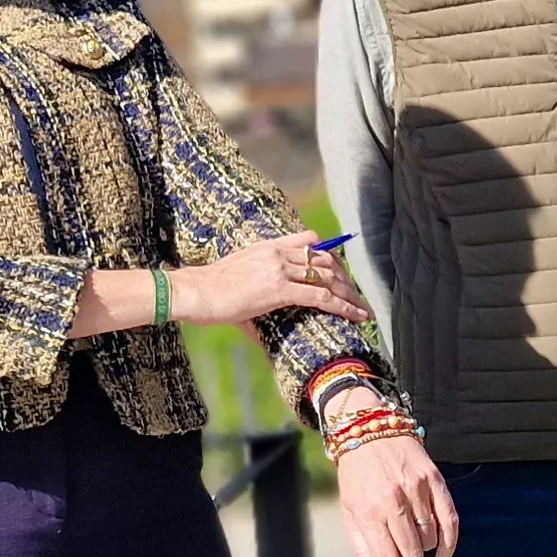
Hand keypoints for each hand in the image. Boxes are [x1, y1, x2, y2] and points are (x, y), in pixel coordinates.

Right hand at [170, 233, 373, 329]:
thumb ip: (256, 286)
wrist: (194, 291)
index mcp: (268, 246)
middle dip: (344, 278)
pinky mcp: (279, 289)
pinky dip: (343, 306)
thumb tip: (261, 311)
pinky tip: (356, 315)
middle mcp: (278, 253)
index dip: (330, 255)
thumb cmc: (208, 290)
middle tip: (356, 296)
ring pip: (328, 276)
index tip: (340, 272)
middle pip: (324, 258)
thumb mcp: (238, 277)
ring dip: (349, 294)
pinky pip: (321, 296)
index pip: (309, 241)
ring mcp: (280, 269)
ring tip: (362, 310)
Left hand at [330, 433, 455, 556]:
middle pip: (411, 555)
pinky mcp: (434, 480)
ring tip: (410, 537)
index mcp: (369, 513)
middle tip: (397, 551)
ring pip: (429, 539)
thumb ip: (365, 551)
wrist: (367, 429)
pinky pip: (450, 520)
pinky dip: (449, 543)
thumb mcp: (351, 513)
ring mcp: (417, 490)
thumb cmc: (356, 476)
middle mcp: (394, 502)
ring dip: (422, 549)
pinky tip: (443, 556)